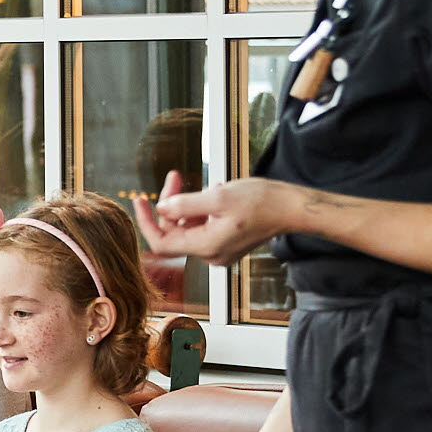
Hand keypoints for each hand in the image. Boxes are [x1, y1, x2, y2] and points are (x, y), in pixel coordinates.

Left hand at [133, 173, 289, 264]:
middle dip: (171, 204)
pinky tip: (216, 193)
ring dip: (188, 205)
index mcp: (206, 246)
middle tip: (175, 176)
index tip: (139, 200)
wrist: (291, 209)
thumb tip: (161, 208)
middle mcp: (211, 254)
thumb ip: (185, 205)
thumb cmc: (261, 202)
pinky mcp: (227, 243)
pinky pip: (204, 227)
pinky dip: (203, 210)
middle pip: (175, 231)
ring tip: (208, 184)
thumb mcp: (218, 197)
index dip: (147, 222)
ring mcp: (219, 251)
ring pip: (189, 228)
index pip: (162, 242)